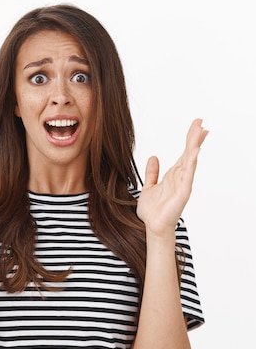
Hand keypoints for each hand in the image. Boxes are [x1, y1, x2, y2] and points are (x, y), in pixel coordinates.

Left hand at [136, 119, 208, 235]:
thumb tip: (153, 157)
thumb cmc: (152, 210)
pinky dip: (191, 162)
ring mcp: (183, 184)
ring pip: (190, 160)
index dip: (190, 140)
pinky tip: (194, 151)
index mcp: (172, 175)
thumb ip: (152, 172)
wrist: (152, 226)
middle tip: (201, 122)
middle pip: (189, 153)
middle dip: (195, 138)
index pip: (184, 153)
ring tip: (201, 131)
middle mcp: (180, 177)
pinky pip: (188, 174)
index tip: (197, 126)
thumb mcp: (148, 186)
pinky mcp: (183, 192)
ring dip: (195, 145)